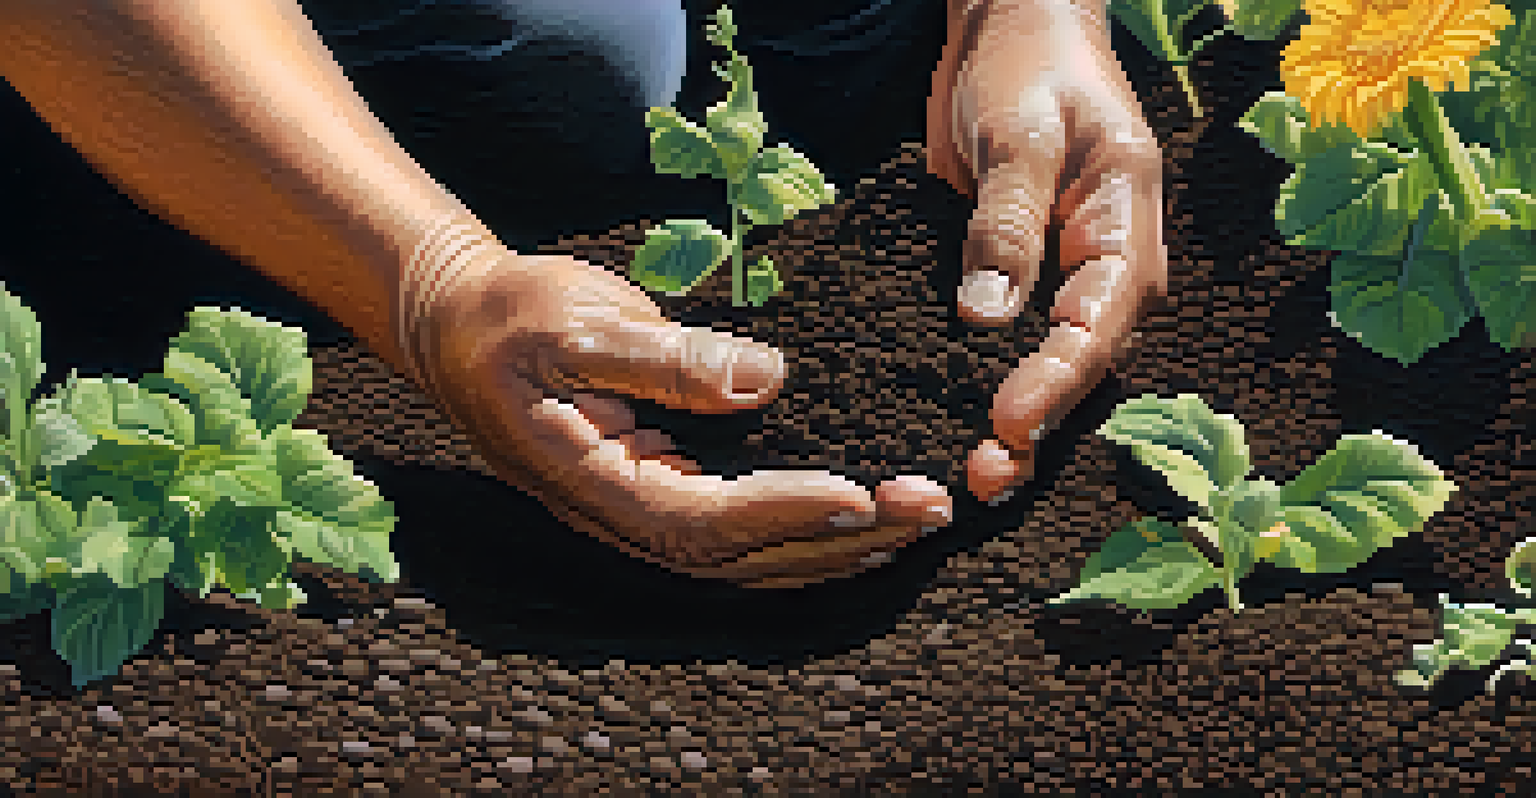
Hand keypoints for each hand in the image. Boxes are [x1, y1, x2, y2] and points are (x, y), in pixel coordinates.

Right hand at [401, 229, 952, 588]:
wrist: (458, 326)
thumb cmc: (509, 316)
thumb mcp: (576, 322)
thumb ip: (662, 357)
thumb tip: (763, 378)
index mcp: (595, 483)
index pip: (706, 521)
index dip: (786, 512)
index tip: (864, 493)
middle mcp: (622, 515)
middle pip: (743, 557)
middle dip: (841, 539)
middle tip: (929, 508)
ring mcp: (640, 510)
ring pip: (748, 558)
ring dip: (836, 547)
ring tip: (916, 523)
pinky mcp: (659, 490)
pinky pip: (739, 532)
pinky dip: (804, 532)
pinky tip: (859, 521)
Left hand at [928, 0, 1169, 501]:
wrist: (1012, 35)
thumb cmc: (1028, 69)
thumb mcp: (1019, 134)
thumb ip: (1006, 222)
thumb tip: (986, 317)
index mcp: (1125, 233)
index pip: (1099, 325)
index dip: (1054, 381)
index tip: (1005, 422)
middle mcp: (1103, 276)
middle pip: (1079, 371)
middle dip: (1033, 431)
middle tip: (977, 480)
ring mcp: (1060, 288)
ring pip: (1043, 376)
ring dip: (1005, 432)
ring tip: (954, 482)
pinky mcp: (1016, 289)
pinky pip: (1002, 353)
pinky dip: (971, 394)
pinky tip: (931, 434)